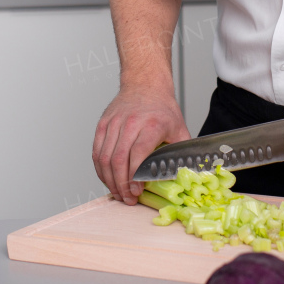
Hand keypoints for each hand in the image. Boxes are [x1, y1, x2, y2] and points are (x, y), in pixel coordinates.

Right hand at [93, 87, 189, 204]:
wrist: (145, 85)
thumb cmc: (162, 108)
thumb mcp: (179, 129)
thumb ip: (181, 153)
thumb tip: (186, 177)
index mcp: (151, 125)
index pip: (138, 155)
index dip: (134, 177)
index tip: (137, 192)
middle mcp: (130, 123)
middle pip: (118, 160)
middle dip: (121, 185)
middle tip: (127, 198)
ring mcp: (113, 123)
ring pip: (104, 158)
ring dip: (109, 180)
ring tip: (118, 192)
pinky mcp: (102, 125)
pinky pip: (97, 152)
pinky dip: (101, 169)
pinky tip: (108, 179)